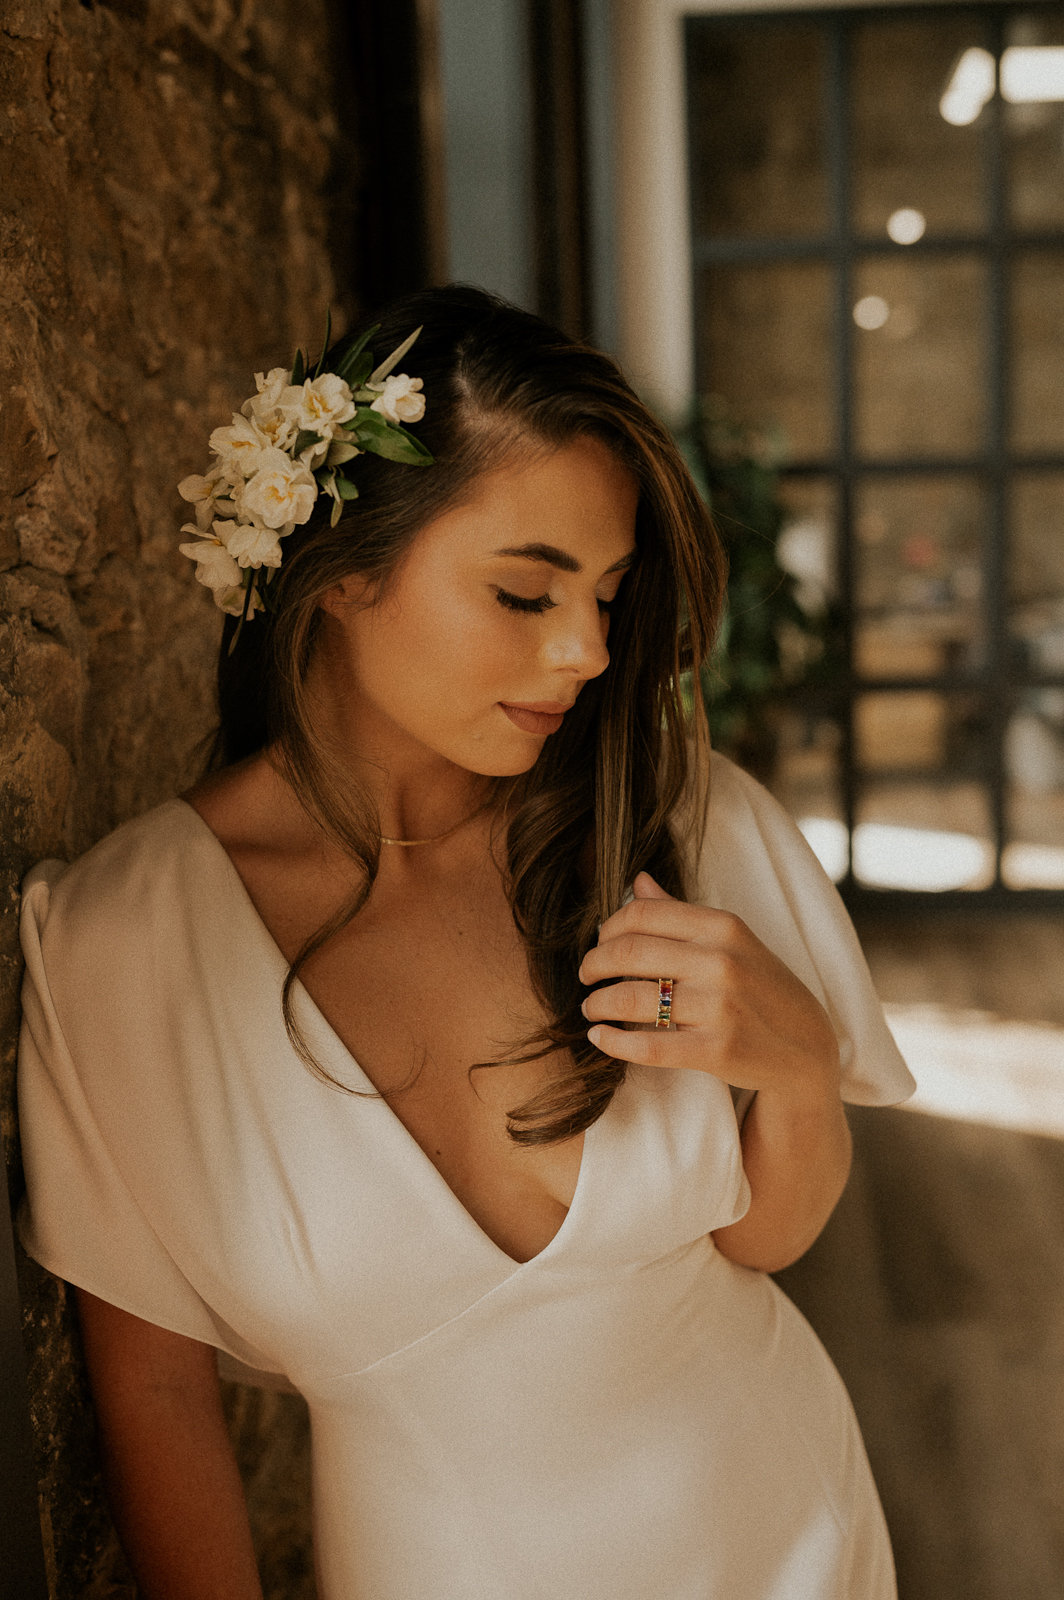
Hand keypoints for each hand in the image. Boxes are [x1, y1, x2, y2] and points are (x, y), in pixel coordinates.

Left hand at [578, 872, 839, 1104]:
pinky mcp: (717, 1050)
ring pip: (632, 998)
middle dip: (594, 965)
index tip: (598, 943)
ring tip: (591, 1008)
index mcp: (722, 926)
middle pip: (629, 952)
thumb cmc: (761, 986)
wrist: (806, 1044)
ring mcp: (720, 1007)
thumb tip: (637, 879)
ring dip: (598, 1003)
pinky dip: (613, 1042)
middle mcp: (721, 961)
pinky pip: (648, 1046)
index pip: (642, 913)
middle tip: (585, 976)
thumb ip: (680, 912)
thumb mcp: (730, 940)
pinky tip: (599, 1038)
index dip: (607, 928)